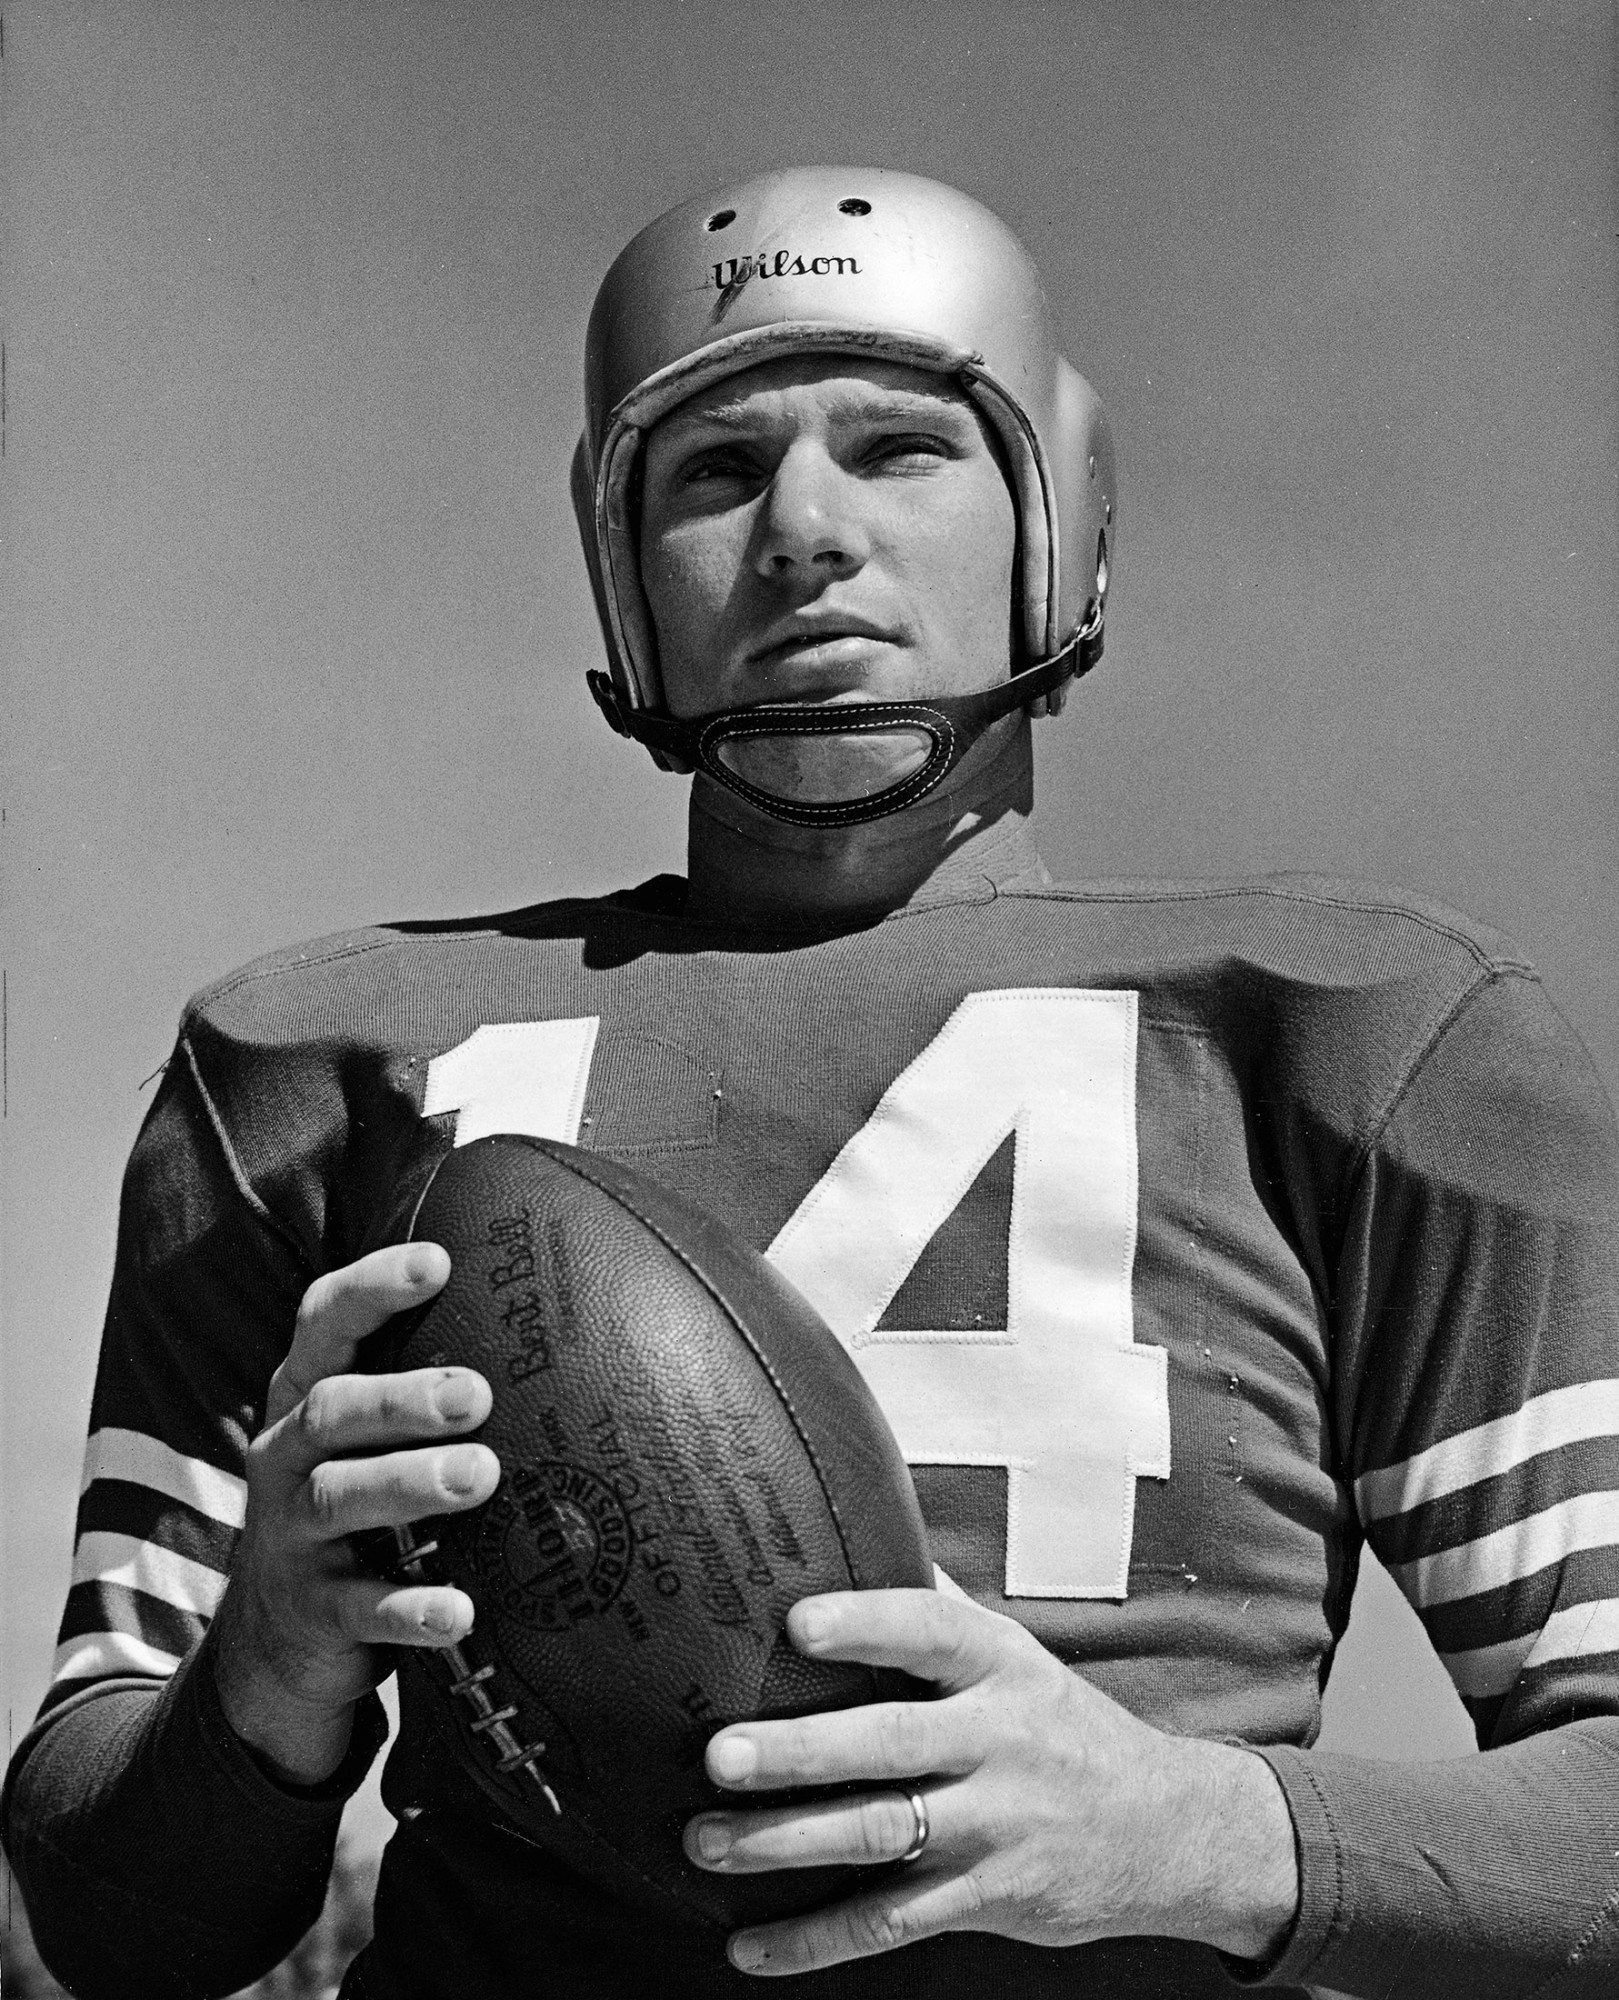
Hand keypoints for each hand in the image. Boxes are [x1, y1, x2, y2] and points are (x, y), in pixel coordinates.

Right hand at [212, 1243, 499, 1784]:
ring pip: (339, 1497)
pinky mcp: (312, 1611)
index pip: (323, 1323)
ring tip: (480, 1475)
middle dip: (402, 1397)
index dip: (373, 1287)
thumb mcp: (367, 1439)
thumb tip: (547, 1322)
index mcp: (305, 1397)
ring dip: (410, 1483)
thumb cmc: (356, 1504)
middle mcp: (287, 1455)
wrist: (279, 1642)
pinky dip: (410, 1607)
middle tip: (476, 1394)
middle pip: (330, 1408)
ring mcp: (292, 1534)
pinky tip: (460, 1610)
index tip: (437, 1262)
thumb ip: (422, 1384)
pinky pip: (359, 1608)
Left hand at [684, 1590, 1298, 1976]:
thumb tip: (863, 1519)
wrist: (1168, 1830)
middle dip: (800, 1751)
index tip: (797, 1622)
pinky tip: (750, 1945)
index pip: (930, 1631)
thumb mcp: (1017, 1653)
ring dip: (785, 1844)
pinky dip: (817, 1939)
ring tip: (706, 1842)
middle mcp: (998, 1740)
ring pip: (880, 1835)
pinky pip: (892, 1922)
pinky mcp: (988, 1897)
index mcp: (999, 1665)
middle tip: (720, 1754)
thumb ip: (938, 1603)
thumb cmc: (1061, 1726)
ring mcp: (995, 1825)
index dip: (865, 1624)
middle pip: (890, 1743)